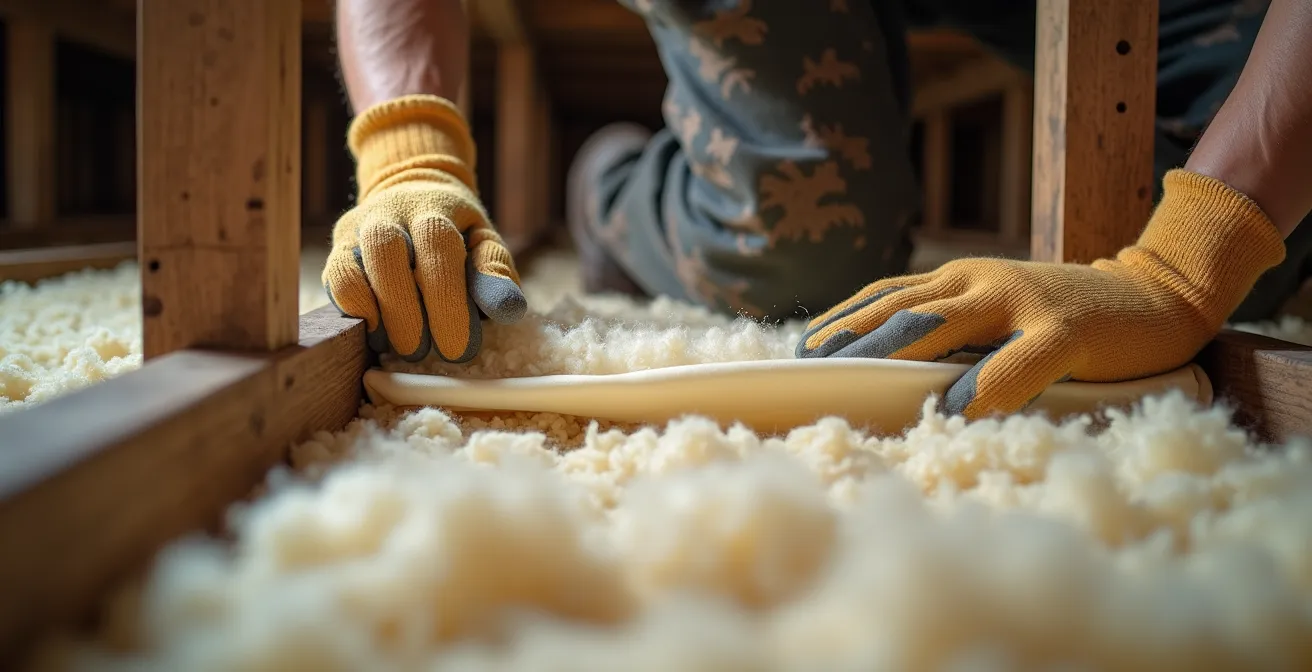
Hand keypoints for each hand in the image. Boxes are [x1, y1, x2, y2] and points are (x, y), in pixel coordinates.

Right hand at [323, 95, 525, 362]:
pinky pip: (335, 279)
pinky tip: (378, 335)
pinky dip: (354, 311)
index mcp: (435, 209)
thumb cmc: (457, 229)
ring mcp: (358, 230)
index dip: (447, 300)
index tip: (460, 348)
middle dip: (407, 313)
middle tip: (427, 353)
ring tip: (402, 349)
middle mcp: (390, 214)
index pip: (438, 247)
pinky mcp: (338, 250)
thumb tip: (507, 309)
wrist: (412, 189)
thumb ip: (495, 271)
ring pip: (353, 266)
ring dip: (378, 315)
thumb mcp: (484, 241)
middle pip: (388, 253)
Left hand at [796, 170, 1285, 418]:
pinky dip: (982, 385)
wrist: (1158, 294)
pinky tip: (954, 408)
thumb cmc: (1065, 315)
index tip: (798, 352)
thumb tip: (887, 372)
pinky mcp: (1067, 330)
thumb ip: (952, 331)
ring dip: (890, 353)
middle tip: (805, 370)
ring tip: (850, 381)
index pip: (884, 296)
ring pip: (940, 325)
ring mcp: (1020, 301)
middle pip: (897, 309)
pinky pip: (1018, 360)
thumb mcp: (998, 313)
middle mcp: (978, 282)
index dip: (839, 322)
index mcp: (958, 280)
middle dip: (848, 339)